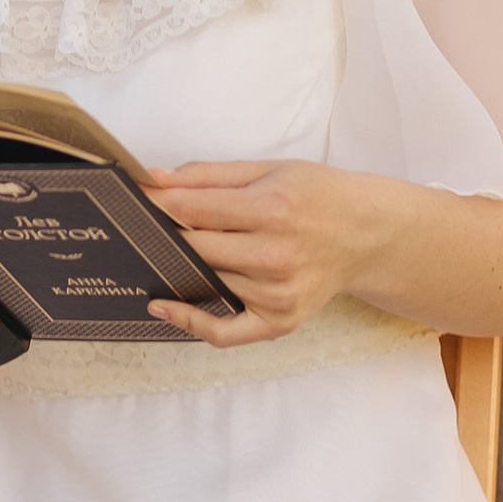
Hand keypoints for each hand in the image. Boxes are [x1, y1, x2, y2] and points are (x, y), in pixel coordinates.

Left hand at [145, 158, 386, 346]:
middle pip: (193, 248)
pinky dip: (190, 323)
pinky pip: (224, 332)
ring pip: (204, 281)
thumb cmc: (317, 196)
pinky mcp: (280, 320)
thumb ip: (208, 175)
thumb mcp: (268, 169)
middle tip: (142, 226)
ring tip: (163, 253)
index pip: (193, 209)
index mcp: (271, 209)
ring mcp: (277, 293)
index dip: (158, 204)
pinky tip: (162, 306)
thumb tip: (154, 179)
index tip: (135, 200)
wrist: (367, 234)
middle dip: (164, 235)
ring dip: (180, 268)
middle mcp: (275, 255)